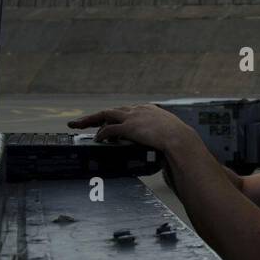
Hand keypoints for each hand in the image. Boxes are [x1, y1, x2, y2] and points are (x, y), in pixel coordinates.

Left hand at [68, 104, 191, 152]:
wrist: (181, 139)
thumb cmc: (180, 141)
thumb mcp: (171, 134)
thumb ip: (162, 137)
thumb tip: (162, 149)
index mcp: (149, 110)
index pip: (126, 110)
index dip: (115, 117)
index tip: (109, 122)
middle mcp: (139, 110)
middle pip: (112, 110)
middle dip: (95, 116)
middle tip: (81, 122)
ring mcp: (133, 117)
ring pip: (105, 115)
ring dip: (90, 120)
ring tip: (78, 126)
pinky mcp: (129, 127)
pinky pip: (110, 129)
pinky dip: (102, 134)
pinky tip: (97, 140)